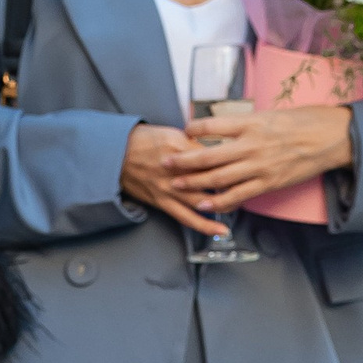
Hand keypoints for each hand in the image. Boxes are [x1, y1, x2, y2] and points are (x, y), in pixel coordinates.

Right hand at [120, 120, 234, 235]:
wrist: (113, 155)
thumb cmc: (141, 142)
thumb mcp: (171, 133)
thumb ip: (194, 143)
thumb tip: (215, 149)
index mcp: (180, 148)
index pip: (214, 156)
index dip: (232, 160)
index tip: (245, 161)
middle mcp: (176, 170)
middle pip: (212, 179)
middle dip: (232, 182)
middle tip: (248, 182)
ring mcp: (169, 188)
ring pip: (203, 200)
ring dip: (223, 204)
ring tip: (239, 205)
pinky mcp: (162, 202)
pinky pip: (186, 217)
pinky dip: (204, 225)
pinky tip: (219, 229)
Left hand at [176, 101, 356, 212]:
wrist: (333, 137)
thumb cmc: (305, 122)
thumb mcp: (272, 114)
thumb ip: (247, 123)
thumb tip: (226, 126)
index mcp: (252, 122)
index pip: (214, 125)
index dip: (194, 128)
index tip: (182, 130)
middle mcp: (252, 144)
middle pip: (208, 155)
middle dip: (182, 161)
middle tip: (163, 162)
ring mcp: (259, 166)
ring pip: (218, 178)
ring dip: (194, 183)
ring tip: (175, 185)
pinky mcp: (268, 183)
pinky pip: (238, 195)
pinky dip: (219, 201)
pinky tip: (204, 204)